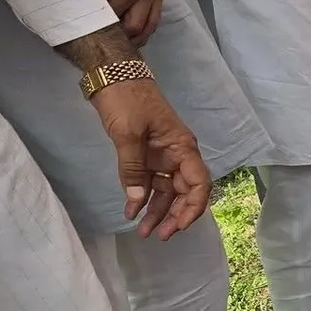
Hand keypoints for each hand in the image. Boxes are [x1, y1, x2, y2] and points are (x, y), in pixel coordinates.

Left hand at [76, 0, 163, 46]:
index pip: (100, 11)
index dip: (86, 22)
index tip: (73, 30)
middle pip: (120, 24)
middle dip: (105, 34)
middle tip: (89, 40)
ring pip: (139, 29)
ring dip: (125, 39)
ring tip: (109, 43)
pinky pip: (153, 22)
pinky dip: (142, 34)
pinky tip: (129, 38)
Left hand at [87, 77, 210, 238]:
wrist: (112, 75)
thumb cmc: (126, 100)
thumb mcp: (128, 134)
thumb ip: (133, 169)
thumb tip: (137, 201)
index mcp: (183, 148)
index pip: (198, 184)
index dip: (193, 208)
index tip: (178, 226)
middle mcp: (178, 155)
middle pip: (184, 192)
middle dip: (174, 215)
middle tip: (159, 235)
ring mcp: (163, 156)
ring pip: (167, 191)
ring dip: (157, 211)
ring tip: (144, 231)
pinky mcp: (148, 155)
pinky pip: (150, 182)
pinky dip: (143, 198)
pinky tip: (133, 211)